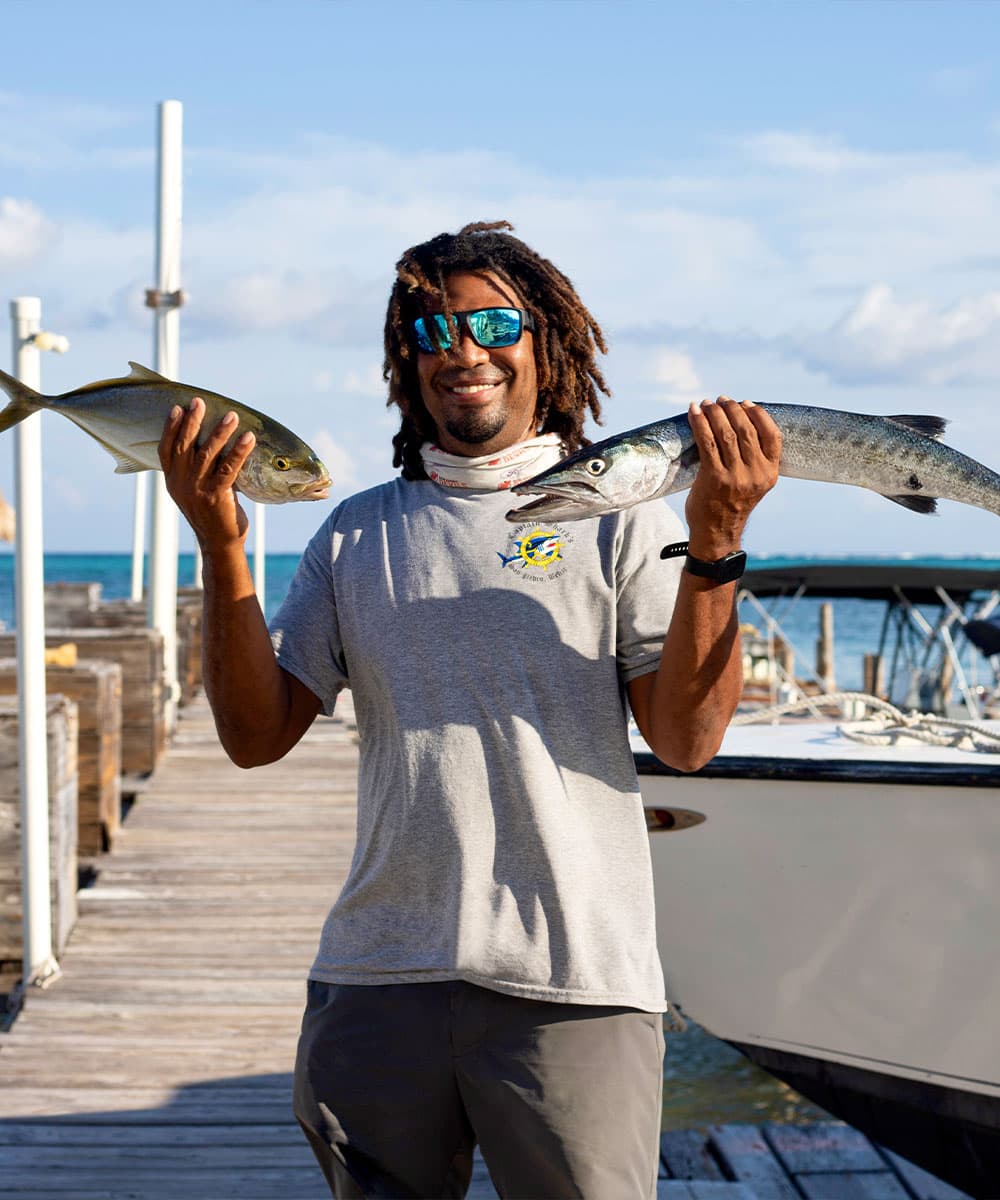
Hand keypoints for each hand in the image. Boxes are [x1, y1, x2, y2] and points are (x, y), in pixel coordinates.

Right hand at [158, 396, 255, 550]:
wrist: (219, 543)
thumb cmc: (212, 515)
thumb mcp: (196, 492)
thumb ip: (196, 471)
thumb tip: (209, 444)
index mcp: (173, 482)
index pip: (165, 450)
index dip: (169, 429)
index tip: (176, 408)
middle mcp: (181, 484)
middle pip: (184, 447)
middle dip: (192, 422)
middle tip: (199, 402)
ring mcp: (197, 490)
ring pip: (207, 454)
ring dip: (220, 432)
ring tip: (231, 416)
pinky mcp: (216, 496)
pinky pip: (229, 468)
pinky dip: (239, 451)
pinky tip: (248, 438)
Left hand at [684, 397, 780, 559]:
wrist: (717, 532)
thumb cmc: (732, 503)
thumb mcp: (754, 483)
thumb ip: (754, 459)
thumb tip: (739, 421)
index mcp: (770, 473)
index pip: (772, 435)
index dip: (759, 414)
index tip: (746, 403)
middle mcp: (755, 474)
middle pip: (746, 430)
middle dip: (732, 409)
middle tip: (720, 400)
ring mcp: (735, 477)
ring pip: (726, 433)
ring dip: (715, 413)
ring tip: (707, 403)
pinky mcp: (714, 478)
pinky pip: (707, 442)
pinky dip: (699, 423)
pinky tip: (694, 412)